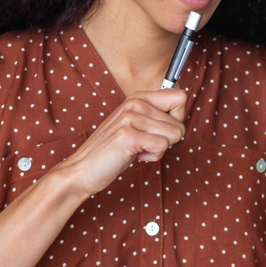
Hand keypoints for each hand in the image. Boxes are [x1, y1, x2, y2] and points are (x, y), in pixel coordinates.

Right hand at [50, 89, 187, 195]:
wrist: (84, 169)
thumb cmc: (115, 150)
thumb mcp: (137, 126)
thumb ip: (157, 115)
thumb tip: (182, 107)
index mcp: (138, 97)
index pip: (180, 97)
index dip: (178, 118)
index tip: (161, 130)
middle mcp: (135, 102)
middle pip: (180, 122)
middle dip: (168, 140)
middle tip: (145, 144)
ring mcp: (130, 117)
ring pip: (174, 134)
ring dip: (160, 149)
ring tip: (139, 149)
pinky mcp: (127, 135)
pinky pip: (162, 146)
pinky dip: (153, 157)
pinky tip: (136, 156)